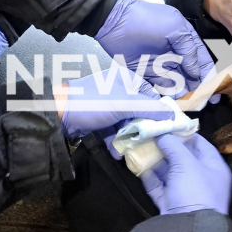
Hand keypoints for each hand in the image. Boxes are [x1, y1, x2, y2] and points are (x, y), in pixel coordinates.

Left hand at [55, 67, 174, 138]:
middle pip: (140, 111)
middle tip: (150, 141)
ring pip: (127, 123)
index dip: (159, 110)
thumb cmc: (91, 103)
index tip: (165, 126)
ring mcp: (108, 106)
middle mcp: (118, 90)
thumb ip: (150, 109)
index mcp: (126, 79)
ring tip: (135, 150)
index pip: (151, 94)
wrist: (59, 115)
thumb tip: (171, 115)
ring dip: (131, 137)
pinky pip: (114, 130)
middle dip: (144, 128)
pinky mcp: (99, 119)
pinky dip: (117, 141)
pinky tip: (119, 152)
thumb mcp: (124, 104)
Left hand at [95, 0, 219, 103]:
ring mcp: (161, 65)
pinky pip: (160, 88)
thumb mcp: (175, 27)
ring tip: (190, 106)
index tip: (215, 92)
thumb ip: (189, 49)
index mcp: (185, 41)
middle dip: (199, 90)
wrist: (115, 21)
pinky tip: (174, 103)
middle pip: (192, 76)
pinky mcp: (146, 74)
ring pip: (178, 84)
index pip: (202, 61)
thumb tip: (197, 72)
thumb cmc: (148, 20)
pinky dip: (168, 96)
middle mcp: (175, 54)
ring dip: (185, 95)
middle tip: (203, 104)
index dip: (210, 76)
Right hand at [141, 134, 231, 214]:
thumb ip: (172, 144)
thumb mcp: (185, 162)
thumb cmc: (194, 190)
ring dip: (156, 161)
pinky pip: (161, 188)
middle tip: (150, 135)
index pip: (201, 144)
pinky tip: (140, 167)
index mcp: (214, 167)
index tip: (168, 125)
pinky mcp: (172, 205)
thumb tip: (161, 133)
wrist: (188, 231)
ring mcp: (186, 194)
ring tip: (141, 147)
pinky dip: (151, 177)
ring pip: (170, 173)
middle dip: (166, 147)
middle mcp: (202, 179)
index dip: (184, 133)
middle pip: (183, 158)